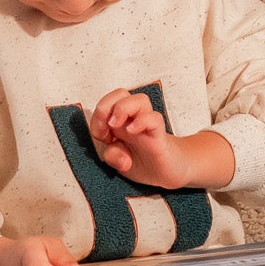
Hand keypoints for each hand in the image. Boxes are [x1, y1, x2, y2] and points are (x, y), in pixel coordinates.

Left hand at [89, 89, 234, 191]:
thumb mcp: (120, 163)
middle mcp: (133, 120)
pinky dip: (141, 122)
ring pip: (140, 99)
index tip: (100, 136)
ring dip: (123, 109)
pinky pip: (154, 119)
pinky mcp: (159, 135)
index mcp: (120, 123)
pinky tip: (133, 132)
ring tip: (116, 126)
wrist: (167, 172)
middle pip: (121, 93)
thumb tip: (117, 153)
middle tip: (107, 127)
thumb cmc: (144, 162)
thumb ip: (113, 157)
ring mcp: (147, 126)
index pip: (106, 104)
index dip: (97, 117)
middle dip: (106, 105)